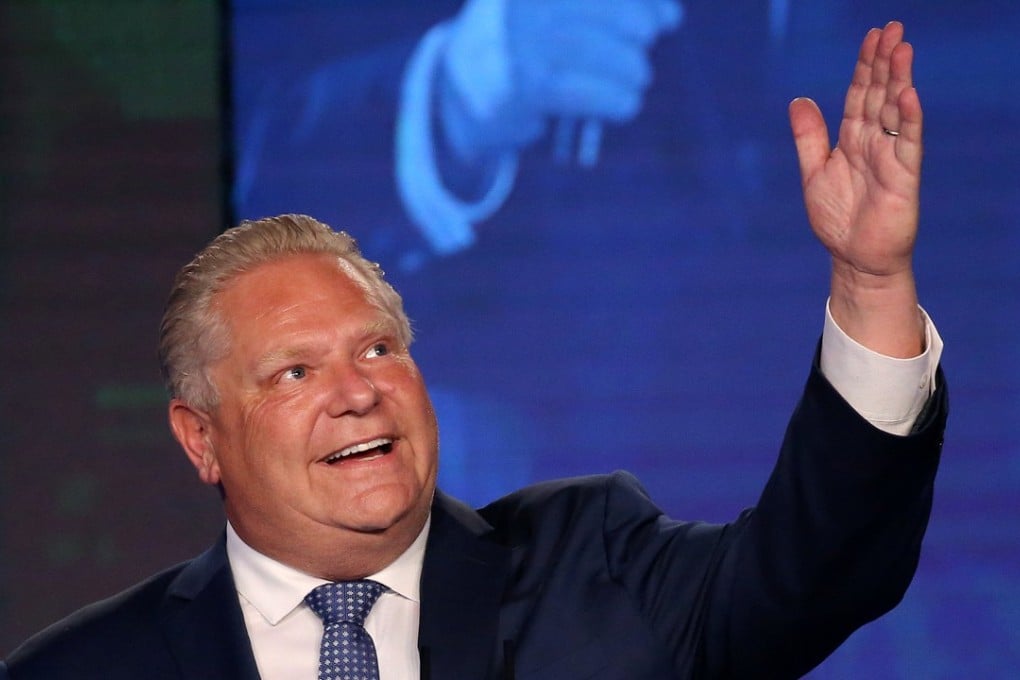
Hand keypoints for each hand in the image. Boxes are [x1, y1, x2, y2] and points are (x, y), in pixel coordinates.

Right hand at [440, 0, 681, 163]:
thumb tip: (669, 19)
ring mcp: (518, 42)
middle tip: (641, 56)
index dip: (646, 1)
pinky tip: (625, 104)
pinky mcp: (521, 87)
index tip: (669, 22)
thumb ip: (612, 4)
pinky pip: (584, 92)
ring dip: (631, 71)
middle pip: (608, 11)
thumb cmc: (528, 41)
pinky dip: (615, 100)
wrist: (463, 87)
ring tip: (635, 82)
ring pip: (601, 52)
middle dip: (639, 34)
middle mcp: (523, 4)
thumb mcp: (561, 9)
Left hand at [789, 21, 924, 356]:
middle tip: (892, 29)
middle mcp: (874, 143)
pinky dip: (908, 120)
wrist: (853, 258)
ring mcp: (891, 158)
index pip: (859, 95)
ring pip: (895, 112)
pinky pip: (907, 144)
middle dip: (884, 63)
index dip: (864, 66)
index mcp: (852, 140)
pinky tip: (908, 95)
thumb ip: (809, 137)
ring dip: (899, 81)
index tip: (872, 36)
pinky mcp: (904, 179)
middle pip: (879, 95)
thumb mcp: (813, 172)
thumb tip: (799, 99)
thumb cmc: (836, 218)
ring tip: (902, 50)